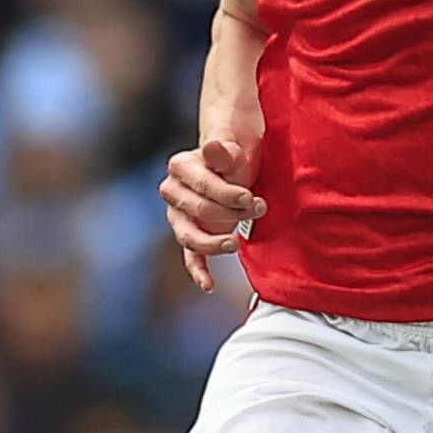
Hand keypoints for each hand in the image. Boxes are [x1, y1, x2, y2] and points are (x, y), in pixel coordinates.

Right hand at [162, 125, 264, 291]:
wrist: (234, 166)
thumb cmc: (235, 158)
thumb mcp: (234, 150)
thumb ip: (223, 152)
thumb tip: (213, 147)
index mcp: (180, 167)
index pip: (203, 186)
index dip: (228, 194)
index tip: (251, 197)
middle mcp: (172, 191)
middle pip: (199, 211)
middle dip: (231, 214)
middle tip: (260, 208)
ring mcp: (178, 216)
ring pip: (189, 237)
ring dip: (214, 243)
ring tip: (235, 244)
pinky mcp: (190, 235)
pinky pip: (190, 257)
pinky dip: (198, 272)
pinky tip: (209, 285)